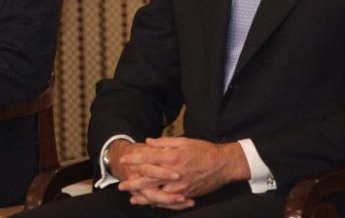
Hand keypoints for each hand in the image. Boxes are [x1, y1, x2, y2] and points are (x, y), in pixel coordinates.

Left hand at [119, 137, 249, 208]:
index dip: (134, 159)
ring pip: (157, 193)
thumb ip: (164, 142)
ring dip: (143, 196)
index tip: (124, 160)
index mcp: (172, 157)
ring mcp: (180, 185)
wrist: (223, 165)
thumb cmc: (203, 150)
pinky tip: (150, 203)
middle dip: (133, 182)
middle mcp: (174, 172)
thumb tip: (148, 142)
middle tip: (121, 185)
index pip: (148, 158)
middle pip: (149, 179)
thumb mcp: (183, 141)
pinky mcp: (186, 194)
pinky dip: (158, 202)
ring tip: (132, 198)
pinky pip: (169, 200)